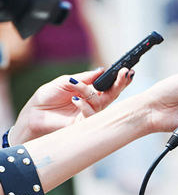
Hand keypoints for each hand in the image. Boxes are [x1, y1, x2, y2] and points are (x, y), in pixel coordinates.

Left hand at [12, 67, 132, 143]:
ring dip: (89, 92)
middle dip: (120, 84)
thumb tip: (102, 70)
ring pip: (101, 103)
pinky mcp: (83, 124)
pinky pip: (91, 115)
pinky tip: (74, 99)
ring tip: (75, 86)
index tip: (127, 70)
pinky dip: (84, 105)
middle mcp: (93, 103)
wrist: (33, 114)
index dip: (119, 79)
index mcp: (90, 93)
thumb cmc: (47, 97)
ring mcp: (89, 114)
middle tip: (125, 73)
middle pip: (113, 95)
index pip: (109, 86)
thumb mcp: (66, 81)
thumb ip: (85, 78)